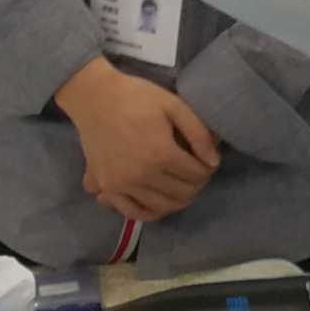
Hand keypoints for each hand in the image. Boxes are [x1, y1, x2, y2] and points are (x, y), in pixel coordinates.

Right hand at [54, 58, 219, 222]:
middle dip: (196, 186)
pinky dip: (150, 213)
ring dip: (178, 201)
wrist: (95, 99)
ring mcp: (122, 185)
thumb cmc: (137, 97)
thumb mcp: (174, 105)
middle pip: (182, 194)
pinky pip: (133, 212)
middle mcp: (142, 175)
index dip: (207, 170)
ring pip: (161, 208)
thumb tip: (213, 162)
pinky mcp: (108, 188)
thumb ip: (198, 133)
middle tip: (197, 174)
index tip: (208, 162)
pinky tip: (159, 203)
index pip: (197, 175)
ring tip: (182, 187)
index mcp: (161, 153)